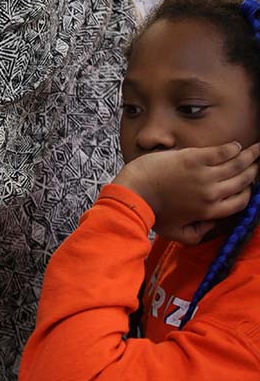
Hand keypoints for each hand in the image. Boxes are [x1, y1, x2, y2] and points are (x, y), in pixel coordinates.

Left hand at [114, 142, 259, 243]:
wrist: (133, 193)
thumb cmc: (152, 212)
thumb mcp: (176, 233)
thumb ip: (197, 235)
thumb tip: (212, 226)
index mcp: (210, 211)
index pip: (240, 201)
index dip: (248, 192)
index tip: (248, 185)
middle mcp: (212, 193)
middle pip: (243, 181)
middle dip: (254, 171)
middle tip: (258, 163)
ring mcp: (204, 175)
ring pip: (237, 164)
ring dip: (251, 156)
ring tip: (258, 149)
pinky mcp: (193, 159)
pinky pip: (221, 152)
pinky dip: (232, 148)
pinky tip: (237, 145)